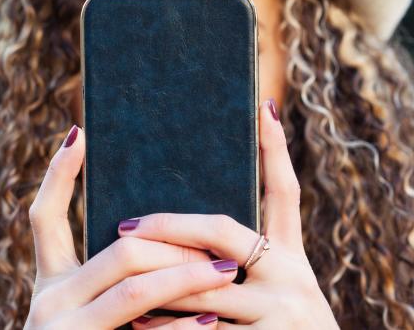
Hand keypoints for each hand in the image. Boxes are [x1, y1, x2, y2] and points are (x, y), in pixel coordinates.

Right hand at [24, 125, 237, 329]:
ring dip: (185, 274)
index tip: (79, 133)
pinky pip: (140, 328)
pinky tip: (208, 319)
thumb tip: (170, 241)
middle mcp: (48, 301)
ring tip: (226, 270)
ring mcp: (61, 327)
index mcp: (50, 284)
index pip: (43, 217)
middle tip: (217, 243)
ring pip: (132, 285)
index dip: (58, 175)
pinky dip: (178, 323)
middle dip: (171, 240)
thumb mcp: (93, 318)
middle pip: (118, 250)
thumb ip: (117, 283)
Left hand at [123, 99, 338, 328]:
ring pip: (203, 287)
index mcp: (292, 257)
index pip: (285, 193)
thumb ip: (246, 264)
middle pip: (223, 231)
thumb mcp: (280, 293)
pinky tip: (140, 326)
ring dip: (159, 280)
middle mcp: (292, 276)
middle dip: (171, 226)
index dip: (276, 149)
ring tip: (121, 269)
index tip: (262, 105)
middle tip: (128, 227)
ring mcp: (282, 312)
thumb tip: (193, 239)